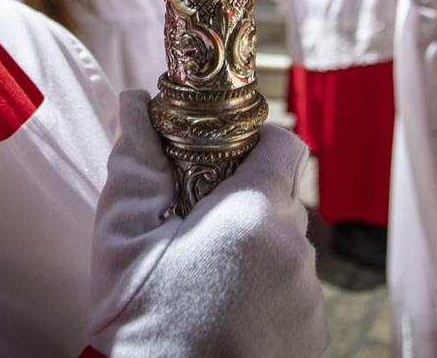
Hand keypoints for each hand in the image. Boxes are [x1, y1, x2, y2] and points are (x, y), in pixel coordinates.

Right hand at [89, 91, 327, 357]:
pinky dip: (265, 300)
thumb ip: (136, 165)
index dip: (252, 141)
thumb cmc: (143, 330)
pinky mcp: (315, 339)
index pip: (282, 142)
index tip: (218, 159)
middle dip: (241, 207)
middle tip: (192, 235)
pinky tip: (224, 322)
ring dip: (253, 257)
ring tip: (203, 290)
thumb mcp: (122, 243)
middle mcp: (297, 251)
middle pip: (280, 201)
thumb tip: (134, 102)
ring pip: (286, 252)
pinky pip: (293, 296)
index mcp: (254, 214)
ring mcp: (311, 300)